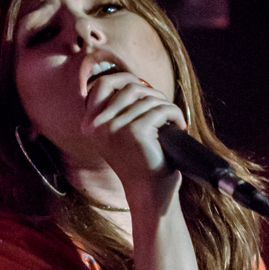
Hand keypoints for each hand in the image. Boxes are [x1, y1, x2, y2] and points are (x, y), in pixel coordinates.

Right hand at [82, 71, 185, 190]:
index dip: (124, 78)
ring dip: (165, 105)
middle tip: (163, 109)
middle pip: (129, 87)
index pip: (102, 84)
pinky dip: (175, 113)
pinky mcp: (136, 131)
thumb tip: (134, 79)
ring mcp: (115, 127)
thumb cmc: (138, 161)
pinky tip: (179, 124)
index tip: (143, 87)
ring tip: (172, 120)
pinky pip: (161, 109)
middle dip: (151, 93)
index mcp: (89, 124)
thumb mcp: (119, 133)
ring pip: (148, 98)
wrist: (148, 191)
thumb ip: (117, 109)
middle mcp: (98, 125)